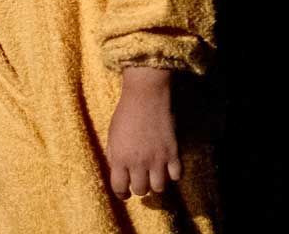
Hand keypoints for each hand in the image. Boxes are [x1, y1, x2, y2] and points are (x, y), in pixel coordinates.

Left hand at [106, 67, 180, 199]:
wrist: (146, 95)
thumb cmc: (125, 112)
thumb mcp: (112, 133)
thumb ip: (113, 155)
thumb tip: (117, 171)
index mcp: (120, 158)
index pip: (119, 188)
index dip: (121, 193)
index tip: (124, 192)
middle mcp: (138, 162)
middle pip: (140, 190)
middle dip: (139, 187)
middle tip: (139, 179)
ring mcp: (157, 159)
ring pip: (159, 188)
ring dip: (155, 183)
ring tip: (153, 173)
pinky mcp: (173, 153)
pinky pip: (176, 176)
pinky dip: (172, 174)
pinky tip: (167, 165)